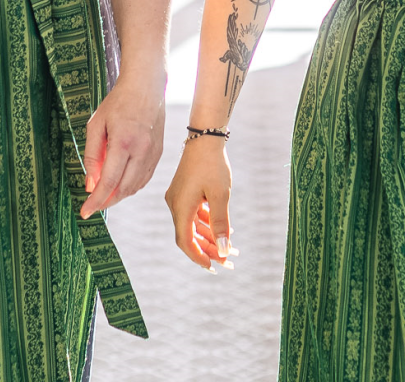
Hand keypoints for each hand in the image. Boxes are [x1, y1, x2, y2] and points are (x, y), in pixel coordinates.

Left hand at [79, 67, 163, 218]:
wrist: (146, 87)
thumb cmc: (117, 103)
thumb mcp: (96, 125)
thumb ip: (92, 156)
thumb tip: (90, 184)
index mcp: (124, 142)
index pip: (109, 181)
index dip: (96, 201)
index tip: (85, 212)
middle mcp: (142, 150)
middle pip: (123, 189)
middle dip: (106, 202)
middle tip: (92, 205)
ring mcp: (153, 153)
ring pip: (135, 187)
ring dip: (118, 196)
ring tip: (103, 195)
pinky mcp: (159, 154)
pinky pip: (144, 179)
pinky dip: (131, 187)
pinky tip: (119, 185)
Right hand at [164, 135, 234, 269]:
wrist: (205, 137)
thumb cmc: (213, 165)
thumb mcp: (221, 196)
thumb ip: (220, 224)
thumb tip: (223, 251)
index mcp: (180, 207)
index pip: (185, 241)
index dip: (198, 256)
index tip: (213, 267)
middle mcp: (175, 204)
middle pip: (189, 235)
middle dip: (208, 249)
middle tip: (226, 261)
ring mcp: (178, 197)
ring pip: (193, 225)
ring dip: (209, 236)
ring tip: (228, 246)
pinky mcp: (184, 191)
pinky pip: (194, 213)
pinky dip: (207, 222)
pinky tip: (223, 227)